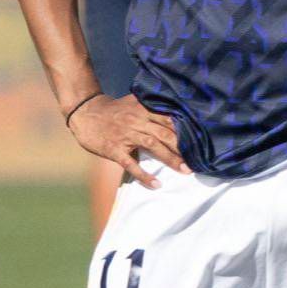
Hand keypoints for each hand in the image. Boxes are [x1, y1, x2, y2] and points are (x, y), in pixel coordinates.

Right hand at [67, 94, 189, 185]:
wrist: (85, 112)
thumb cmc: (112, 110)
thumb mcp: (133, 104)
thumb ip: (151, 108)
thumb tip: (175, 114)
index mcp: (143, 110)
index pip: (168, 119)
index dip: (185, 130)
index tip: (200, 140)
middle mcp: (137, 121)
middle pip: (164, 133)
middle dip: (182, 147)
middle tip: (197, 160)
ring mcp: (125, 135)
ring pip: (152, 146)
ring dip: (170, 159)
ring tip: (185, 171)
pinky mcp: (114, 149)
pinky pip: (130, 164)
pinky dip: (144, 175)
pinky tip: (155, 184)